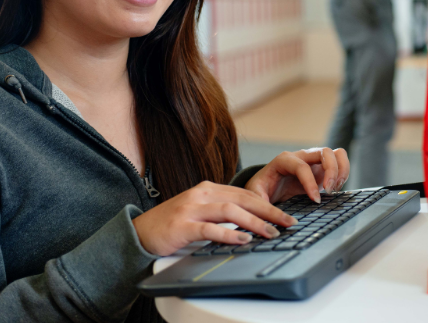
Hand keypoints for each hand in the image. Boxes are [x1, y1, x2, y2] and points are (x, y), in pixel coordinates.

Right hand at [132, 181, 295, 256]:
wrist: (139, 232)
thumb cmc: (172, 224)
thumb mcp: (200, 212)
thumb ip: (222, 212)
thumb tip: (252, 222)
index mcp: (209, 189)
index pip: (246, 193)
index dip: (268, 204)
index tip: (286, 215)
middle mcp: (202, 194)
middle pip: (243, 199)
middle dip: (269, 211)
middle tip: (288, 222)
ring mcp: (191, 209)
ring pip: (230, 210)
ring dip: (254, 222)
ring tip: (271, 232)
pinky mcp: (182, 226)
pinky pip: (210, 229)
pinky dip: (229, 233)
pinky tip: (243, 239)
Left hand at [245, 148, 350, 203]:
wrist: (266, 185)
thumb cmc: (261, 188)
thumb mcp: (254, 193)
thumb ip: (259, 200)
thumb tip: (267, 213)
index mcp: (284, 160)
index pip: (302, 166)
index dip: (310, 182)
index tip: (315, 200)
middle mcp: (302, 156)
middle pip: (325, 152)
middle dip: (331, 171)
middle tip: (329, 192)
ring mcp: (314, 160)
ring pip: (337, 154)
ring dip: (341, 170)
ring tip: (335, 189)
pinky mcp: (323, 168)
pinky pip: (340, 163)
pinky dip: (343, 174)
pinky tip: (335, 190)